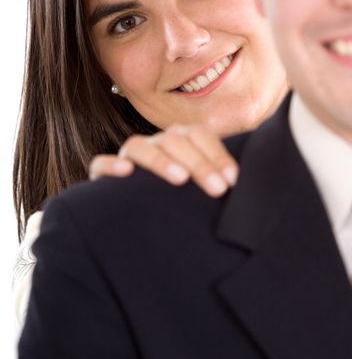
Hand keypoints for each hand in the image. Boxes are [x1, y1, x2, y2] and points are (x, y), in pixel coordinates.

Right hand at [89, 124, 238, 196]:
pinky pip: (100, 164)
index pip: (198, 135)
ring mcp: (128, 157)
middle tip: (217, 189)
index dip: (216, 154)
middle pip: (174, 140)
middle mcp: (155, 145)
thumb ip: (218, 181)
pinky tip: (125, 172)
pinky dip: (111, 165)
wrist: (139, 223)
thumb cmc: (180, 203)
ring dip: (161, 160)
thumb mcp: (202, 192)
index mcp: (179, 143)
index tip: (233, 181)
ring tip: (180, 179)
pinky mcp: (103, 177)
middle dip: (198, 163)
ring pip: (138, 145)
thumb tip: (245, 185)